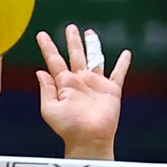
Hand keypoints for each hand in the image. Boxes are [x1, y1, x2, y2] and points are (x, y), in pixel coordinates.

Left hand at [36, 24, 129, 159]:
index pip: (54, 61)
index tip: (41, 35)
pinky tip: (126, 54)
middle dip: (72, 41)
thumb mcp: (50, 109)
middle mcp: (80, 81)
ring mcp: (96, 84)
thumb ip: (46, 90)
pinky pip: (118, 73)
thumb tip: (40, 71)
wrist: (89, 139)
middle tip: (70, 28)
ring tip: (90, 33)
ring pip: (95, 59)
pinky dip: (123, 64)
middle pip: (75, 55)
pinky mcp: (111, 90)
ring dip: (93, 46)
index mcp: (64, 84)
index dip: (48, 47)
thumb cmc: (68, 128)